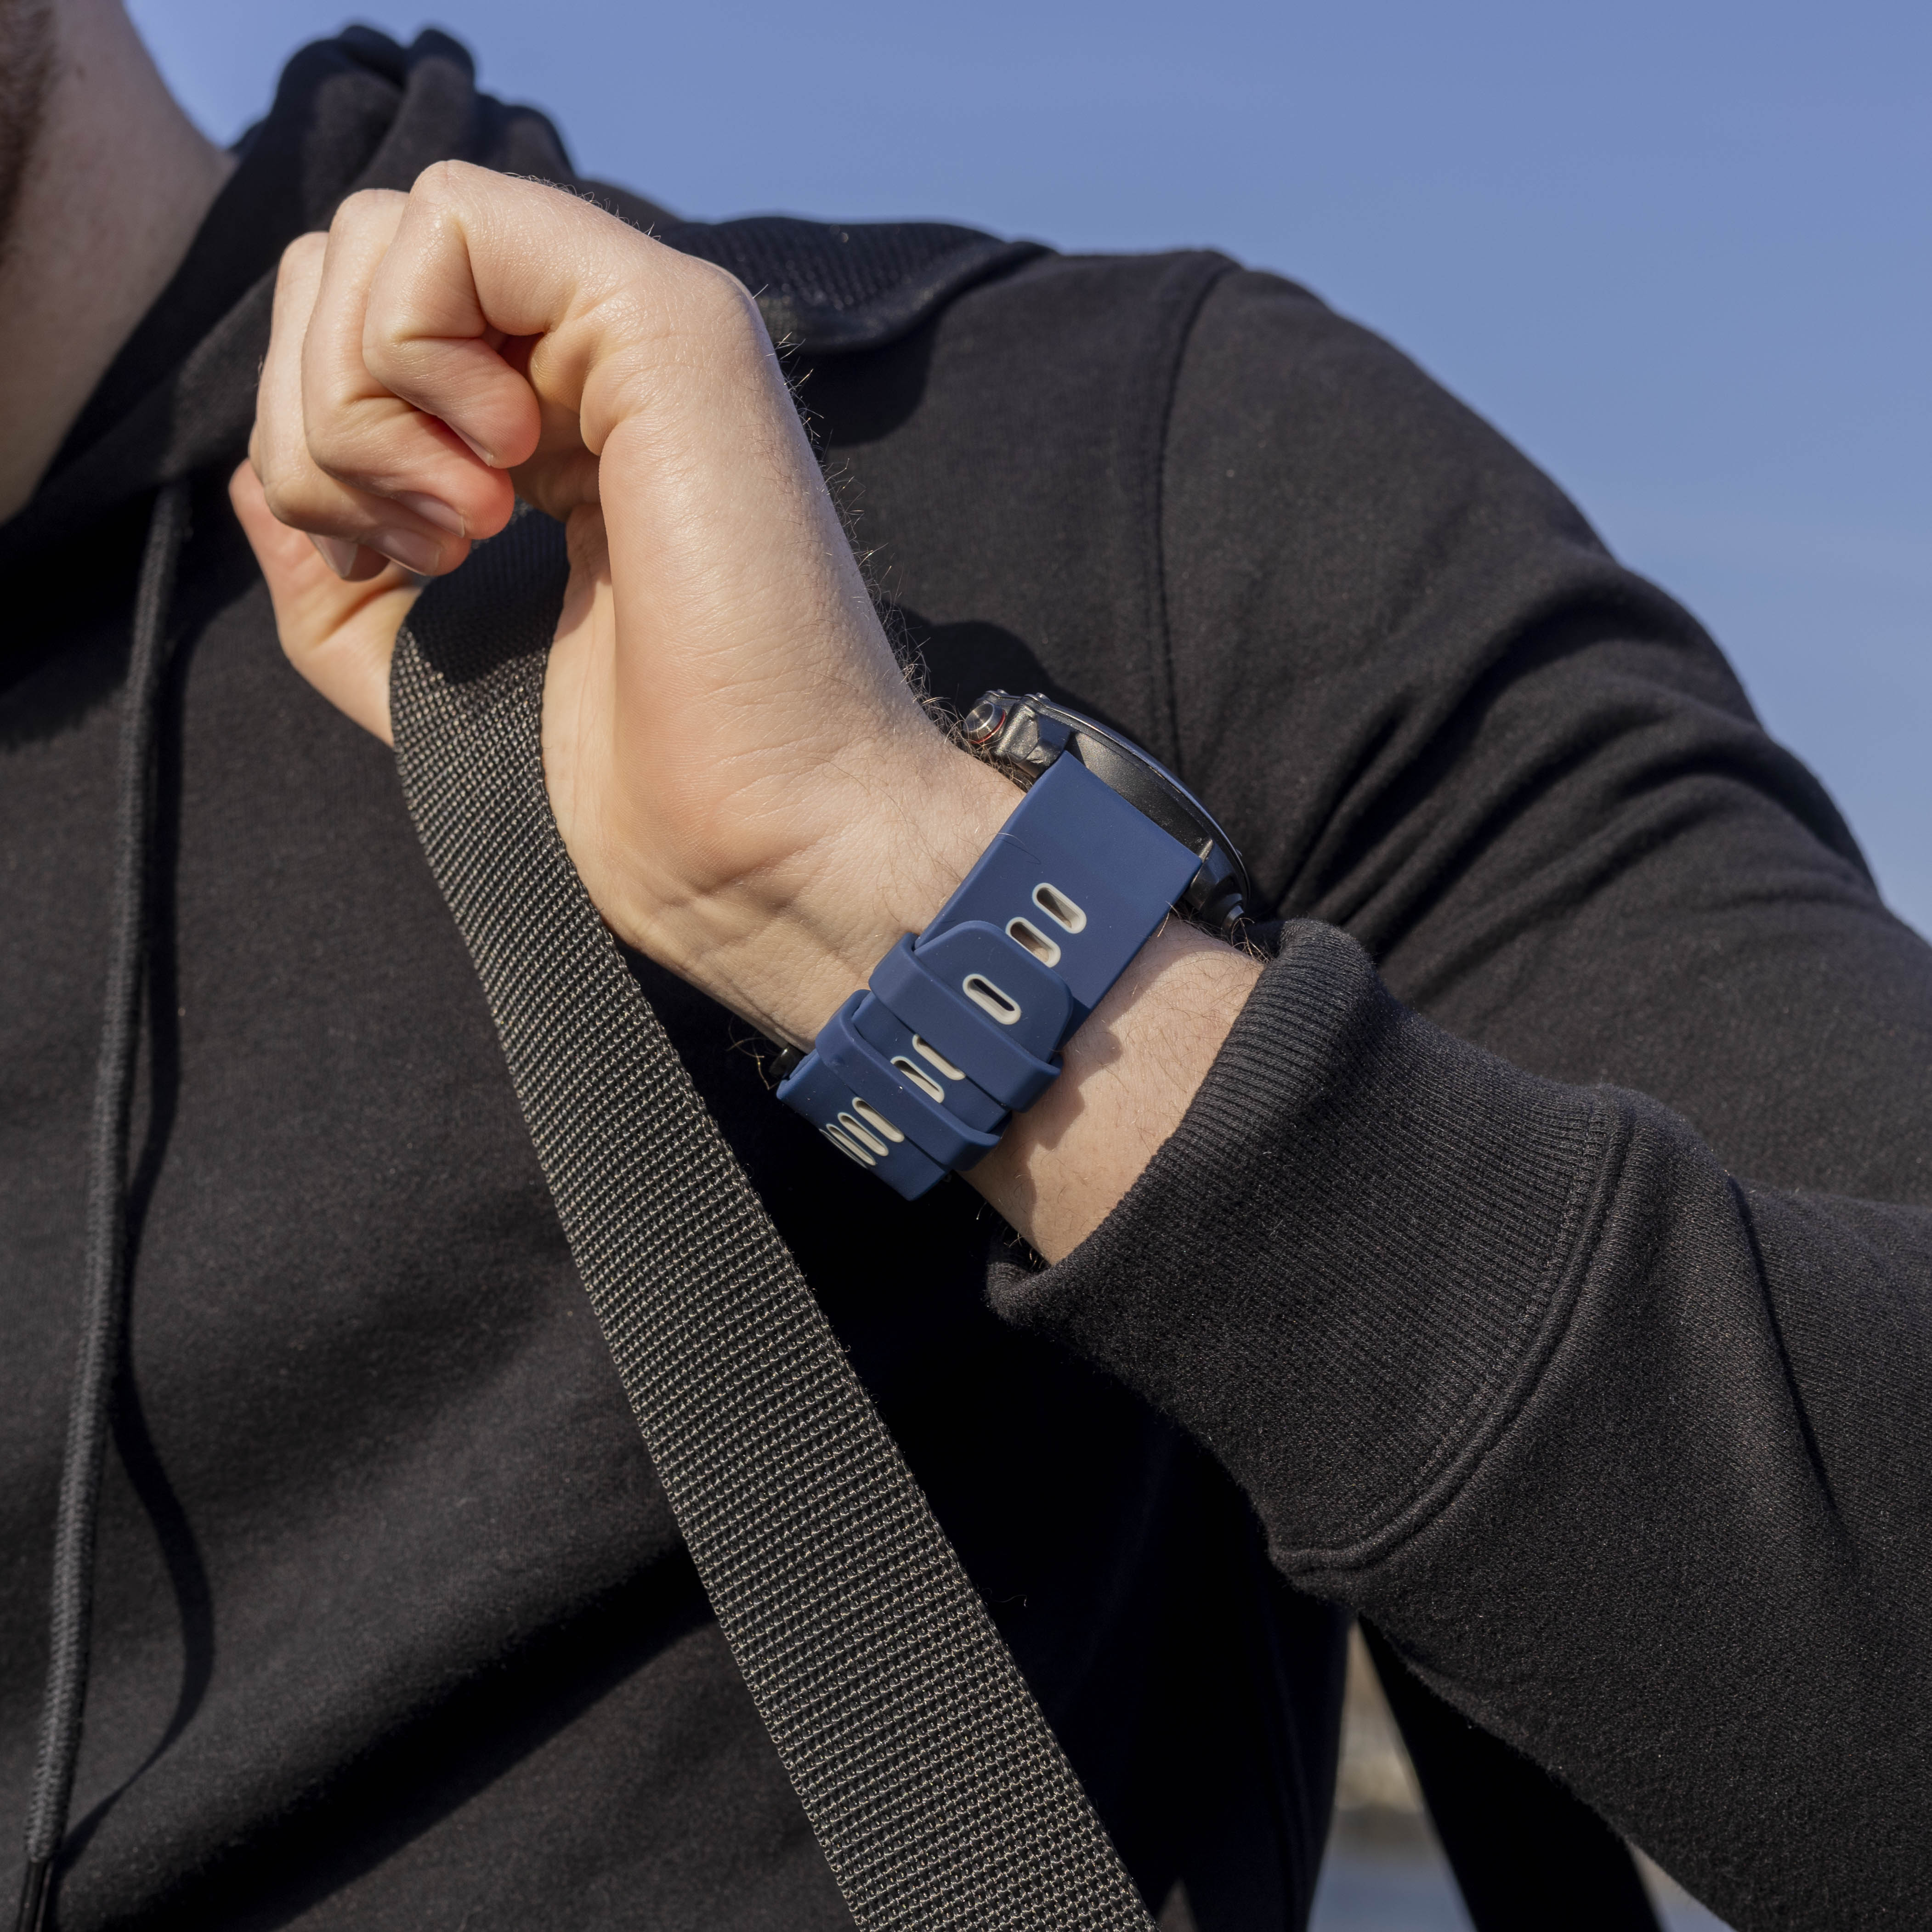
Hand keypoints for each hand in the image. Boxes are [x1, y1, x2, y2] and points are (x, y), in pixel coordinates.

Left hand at [234, 162, 1018, 1047]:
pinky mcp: (667, 318)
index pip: (363, 327)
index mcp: (562, 423)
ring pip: (382, 230)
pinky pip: (447, 226)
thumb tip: (257, 478)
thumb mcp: (425, 677)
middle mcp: (603, 354)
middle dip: (319, 412)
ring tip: (465, 528)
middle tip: (419, 546)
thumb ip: (337, 576)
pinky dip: (407, 355)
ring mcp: (644, 323)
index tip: (394, 566)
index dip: (321, 435)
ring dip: (357, 399)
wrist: (761, 843)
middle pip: (350, 259)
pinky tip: (496, 483)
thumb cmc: (638, 788)